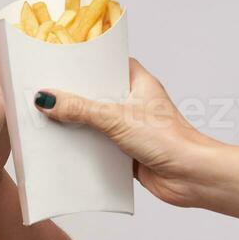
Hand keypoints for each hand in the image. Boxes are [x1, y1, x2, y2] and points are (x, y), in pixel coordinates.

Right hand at [35, 57, 218, 207]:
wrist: (191, 177)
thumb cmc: (170, 140)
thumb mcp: (116, 118)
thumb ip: (80, 109)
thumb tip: (47, 99)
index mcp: (139, 83)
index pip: (109, 64)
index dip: (87, 63)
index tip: (61, 62)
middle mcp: (135, 103)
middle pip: (97, 94)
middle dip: (75, 96)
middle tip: (47, 91)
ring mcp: (131, 128)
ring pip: (96, 122)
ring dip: (78, 124)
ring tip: (49, 119)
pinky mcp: (127, 152)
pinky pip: (99, 146)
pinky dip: (84, 148)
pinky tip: (65, 148)